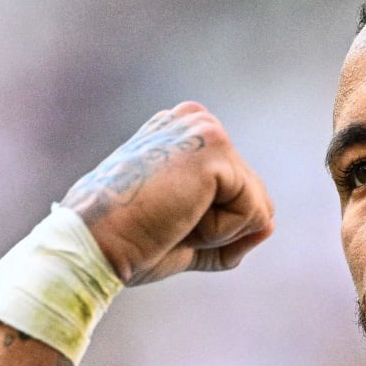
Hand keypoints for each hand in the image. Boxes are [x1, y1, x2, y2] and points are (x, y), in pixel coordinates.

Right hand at [59, 102, 274, 284]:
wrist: (95, 245)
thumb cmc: (131, 243)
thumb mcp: (190, 236)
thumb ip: (232, 229)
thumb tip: (270, 225)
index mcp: (184, 133)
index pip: (237, 193)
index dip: (210, 226)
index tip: (161, 220)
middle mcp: (196, 120)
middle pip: (254, 198)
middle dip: (220, 229)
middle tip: (167, 222)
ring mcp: (205, 129)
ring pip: (258, 207)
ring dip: (220, 232)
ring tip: (172, 218)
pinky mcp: (215, 148)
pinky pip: (254, 213)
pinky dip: (221, 233)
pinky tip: (180, 217)